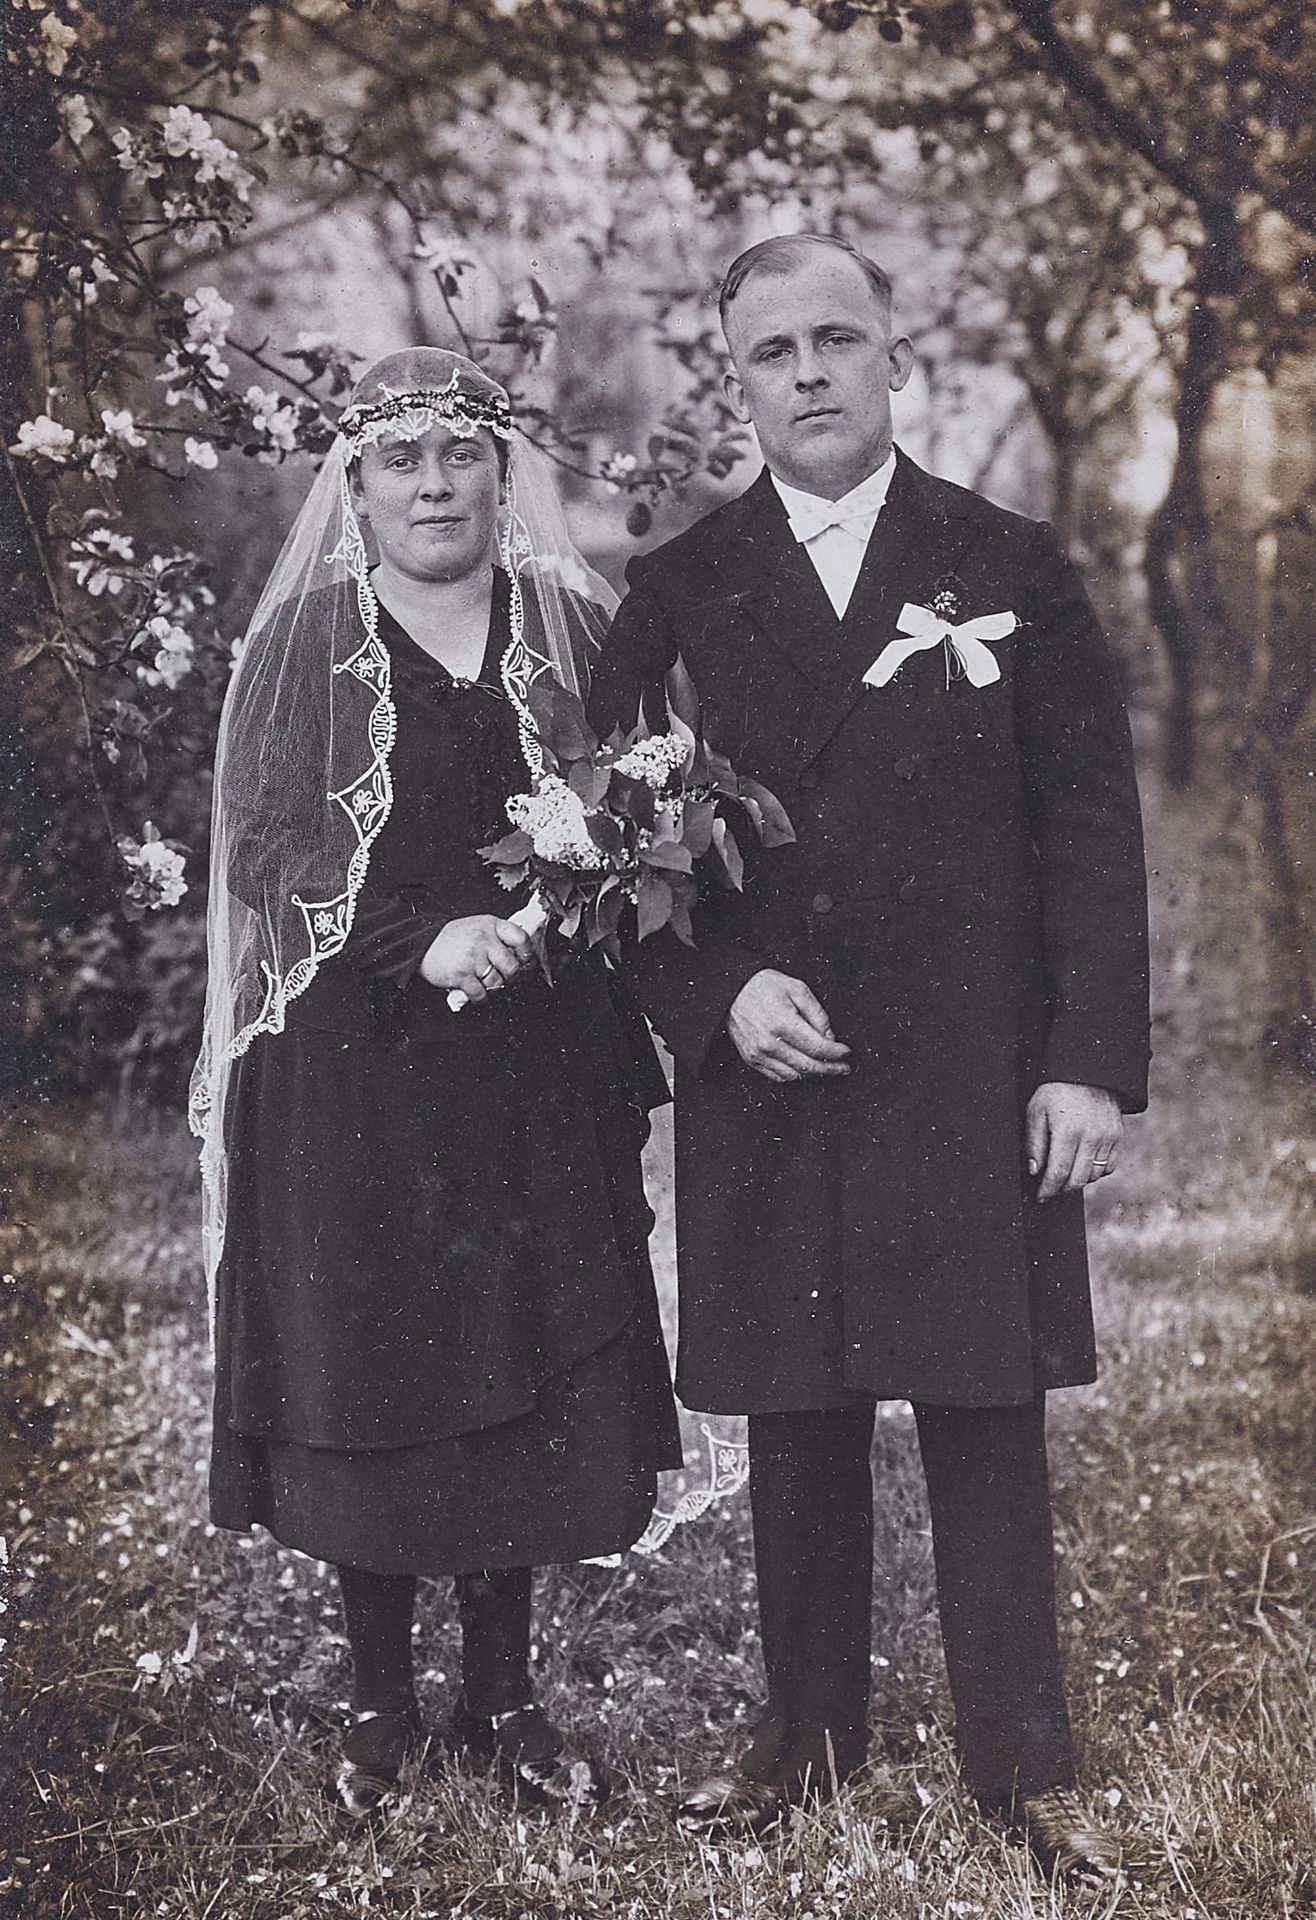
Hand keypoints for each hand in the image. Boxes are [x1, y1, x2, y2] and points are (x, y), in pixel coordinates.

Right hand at [418, 915, 533, 1004]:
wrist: (421, 944)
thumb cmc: (449, 938)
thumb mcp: (477, 927)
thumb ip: (496, 936)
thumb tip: (518, 952)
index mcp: (490, 925)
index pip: (521, 938)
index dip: (527, 953)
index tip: (526, 961)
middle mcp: (483, 940)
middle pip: (512, 966)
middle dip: (511, 976)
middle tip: (504, 976)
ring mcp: (473, 958)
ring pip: (497, 982)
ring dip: (493, 987)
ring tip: (484, 982)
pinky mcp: (462, 975)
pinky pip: (481, 994)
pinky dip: (480, 998)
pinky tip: (476, 992)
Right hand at [726, 969, 850, 1083]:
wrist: (732, 990)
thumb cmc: (763, 986)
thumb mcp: (797, 989)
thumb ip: (817, 1013)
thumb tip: (830, 1037)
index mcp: (783, 1023)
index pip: (817, 1047)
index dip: (836, 1053)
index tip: (846, 1053)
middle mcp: (769, 1043)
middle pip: (808, 1066)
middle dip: (830, 1069)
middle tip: (843, 1068)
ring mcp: (759, 1054)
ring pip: (794, 1075)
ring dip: (813, 1074)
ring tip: (826, 1068)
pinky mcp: (751, 1059)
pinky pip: (778, 1077)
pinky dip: (795, 1075)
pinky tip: (805, 1069)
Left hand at [1025, 1082, 1123, 1201]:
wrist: (1088, 1071)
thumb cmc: (1056, 1090)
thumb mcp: (1036, 1111)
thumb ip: (1034, 1143)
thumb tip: (1035, 1171)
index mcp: (1067, 1131)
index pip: (1058, 1173)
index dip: (1048, 1190)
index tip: (1040, 1197)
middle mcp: (1091, 1137)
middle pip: (1077, 1180)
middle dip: (1061, 1189)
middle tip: (1050, 1188)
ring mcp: (1107, 1137)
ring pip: (1093, 1176)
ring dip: (1078, 1180)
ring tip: (1065, 1172)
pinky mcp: (1117, 1136)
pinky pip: (1108, 1166)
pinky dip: (1095, 1171)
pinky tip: (1082, 1164)